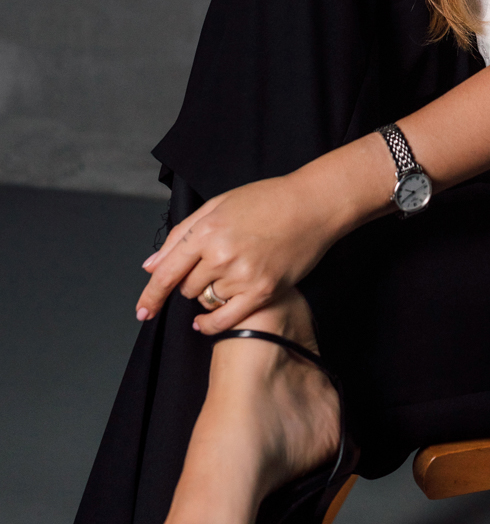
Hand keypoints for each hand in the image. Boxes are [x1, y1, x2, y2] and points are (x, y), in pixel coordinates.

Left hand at [135, 172, 338, 334]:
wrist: (313, 205)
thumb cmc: (268, 199)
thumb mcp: (219, 204)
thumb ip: (182, 233)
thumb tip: (152, 264)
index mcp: (207, 229)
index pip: (167, 272)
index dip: (151, 295)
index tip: (142, 312)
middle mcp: (221, 254)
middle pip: (187, 287)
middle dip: (192, 281)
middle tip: (214, 264)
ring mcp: (242, 275)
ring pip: (207, 300)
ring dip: (211, 292)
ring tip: (234, 271)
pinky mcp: (262, 291)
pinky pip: (225, 320)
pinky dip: (211, 324)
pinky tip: (205, 322)